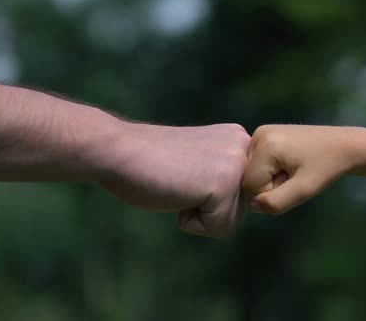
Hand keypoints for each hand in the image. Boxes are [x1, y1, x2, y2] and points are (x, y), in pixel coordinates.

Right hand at [98, 122, 250, 236]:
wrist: (118, 151)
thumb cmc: (149, 164)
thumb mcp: (200, 164)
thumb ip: (223, 176)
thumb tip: (247, 203)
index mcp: (238, 139)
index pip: (242, 195)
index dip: (209, 198)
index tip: (186, 174)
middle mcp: (244, 147)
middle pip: (241, 210)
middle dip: (207, 209)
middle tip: (180, 181)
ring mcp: (236, 164)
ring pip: (231, 221)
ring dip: (199, 215)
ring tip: (179, 185)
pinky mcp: (224, 183)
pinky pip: (218, 227)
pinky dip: (191, 221)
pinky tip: (177, 192)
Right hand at [243, 125, 356, 214]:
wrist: (344, 146)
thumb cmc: (326, 168)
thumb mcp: (303, 191)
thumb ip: (275, 203)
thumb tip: (252, 205)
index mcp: (265, 144)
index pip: (250, 185)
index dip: (270, 193)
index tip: (292, 183)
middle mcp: (258, 134)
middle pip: (249, 177)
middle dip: (270, 184)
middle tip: (294, 176)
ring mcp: (261, 132)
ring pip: (252, 171)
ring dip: (271, 178)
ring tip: (293, 170)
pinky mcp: (265, 134)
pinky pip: (258, 162)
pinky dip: (271, 169)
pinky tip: (289, 164)